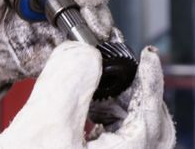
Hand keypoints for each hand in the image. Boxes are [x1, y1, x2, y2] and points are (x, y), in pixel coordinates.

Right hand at [0, 41, 175, 147]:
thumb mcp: (42, 126)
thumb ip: (68, 82)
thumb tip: (82, 54)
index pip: (152, 115)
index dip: (150, 80)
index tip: (145, 57)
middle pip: (148, 131)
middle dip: (133, 96)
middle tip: (114, 73)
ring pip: (129, 142)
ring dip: (116, 113)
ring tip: (93, 94)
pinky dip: (102, 131)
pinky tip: (81, 122)